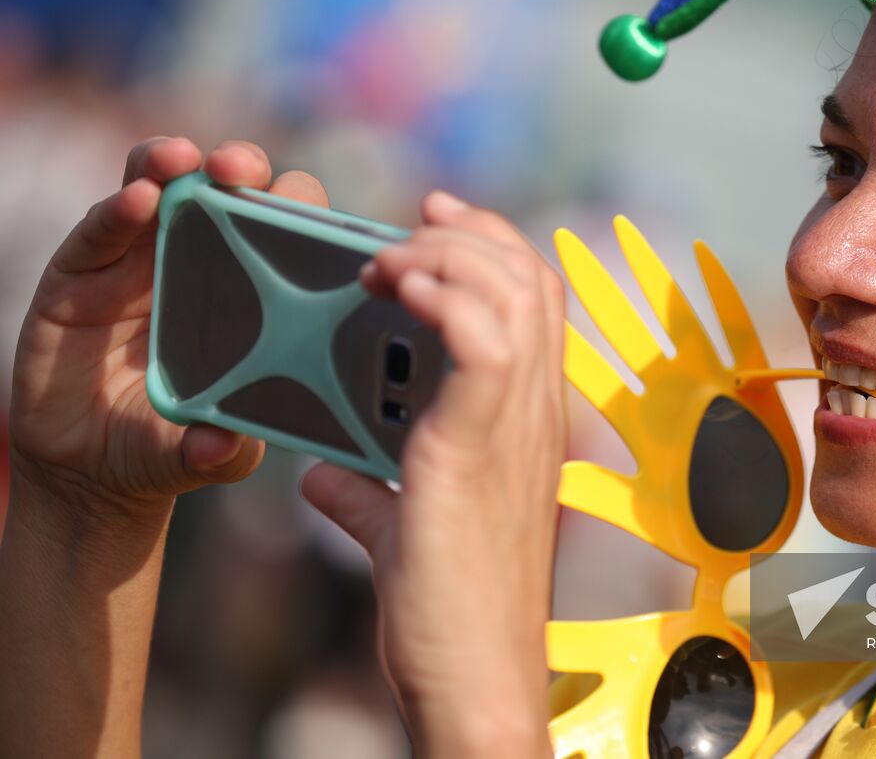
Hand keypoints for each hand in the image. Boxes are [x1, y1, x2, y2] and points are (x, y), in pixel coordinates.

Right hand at [7, 137, 331, 523]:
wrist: (93, 471)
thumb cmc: (172, 445)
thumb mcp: (214, 454)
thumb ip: (225, 448)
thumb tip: (222, 445)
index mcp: (248, 289)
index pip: (281, 228)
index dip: (294, 207)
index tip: (305, 207)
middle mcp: (195, 260)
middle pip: (224, 188)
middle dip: (238, 166)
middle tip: (239, 168)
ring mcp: (134, 260)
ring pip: (157, 187)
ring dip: (170, 164)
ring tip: (182, 161)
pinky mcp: (79, 274)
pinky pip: (99, 231)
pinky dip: (117, 210)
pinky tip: (136, 201)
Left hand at [301, 191, 565, 757]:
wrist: (472, 675)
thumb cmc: (447, 611)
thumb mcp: (403, 528)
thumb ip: (367, 490)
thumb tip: (320, 470)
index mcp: (525, 420)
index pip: (536, 300)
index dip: (492, 246)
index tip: (434, 223)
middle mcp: (536, 411)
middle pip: (531, 276)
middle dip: (471, 230)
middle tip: (411, 219)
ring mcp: (516, 424)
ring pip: (514, 289)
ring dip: (447, 254)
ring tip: (387, 260)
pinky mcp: (480, 444)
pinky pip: (484, 338)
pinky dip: (444, 295)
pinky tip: (397, 287)